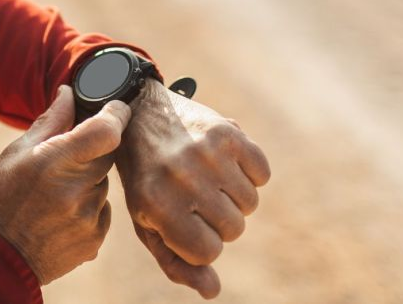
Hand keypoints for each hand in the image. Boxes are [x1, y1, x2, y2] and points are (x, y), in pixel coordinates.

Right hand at [0, 85, 130, 285]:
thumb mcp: (16, 153)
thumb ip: (50, 121)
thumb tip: (69, 93)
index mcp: (56, 162)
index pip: (107, 130)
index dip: (116, 114)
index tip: (114, 108)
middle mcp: (78, 191)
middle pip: (107, 154)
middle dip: (92, 150)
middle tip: (65, 159)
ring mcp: (89, 219)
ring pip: (104, 183)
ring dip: (88, 180)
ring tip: (55, 193)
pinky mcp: (94, 240)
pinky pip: (102, 210)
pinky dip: (88, 206)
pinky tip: (60, 214)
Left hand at [116, 81, 270, 298]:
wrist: (139, 116)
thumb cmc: (145, 179)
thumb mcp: (147, 223)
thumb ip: (176, 263)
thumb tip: (212, 291)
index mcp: (156, 204)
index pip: (209, 251)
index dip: (201, 240)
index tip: (183, 221)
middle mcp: (181, 177)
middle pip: (235, 228)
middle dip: (218, 218)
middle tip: (193, 194)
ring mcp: (205, 152)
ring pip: (251, 203)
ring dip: (233, 195)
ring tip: (205, 176)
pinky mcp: (227, 131)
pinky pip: (262, 173)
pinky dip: (249, 171)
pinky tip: (221, 160)